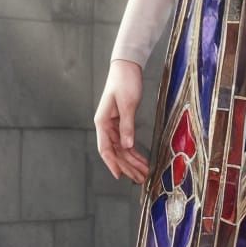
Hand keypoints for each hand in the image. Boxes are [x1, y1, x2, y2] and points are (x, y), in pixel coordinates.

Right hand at [95, 59, 150, 182]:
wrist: (127, 67)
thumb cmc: (124, 82)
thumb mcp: (128, 104)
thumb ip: (127, 125)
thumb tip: (128, 145)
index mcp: (102, 122)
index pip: (106, 148)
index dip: (112, 163)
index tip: (119, 176)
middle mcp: (106, 126)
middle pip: (116, 152)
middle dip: (127, 166)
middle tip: (139, 178)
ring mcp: (113, 125)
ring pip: (122, 149)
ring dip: (132, 162)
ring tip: (143, 173)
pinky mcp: (122, 122)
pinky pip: (127, 141)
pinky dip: (134, 152)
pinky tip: (142, 160)